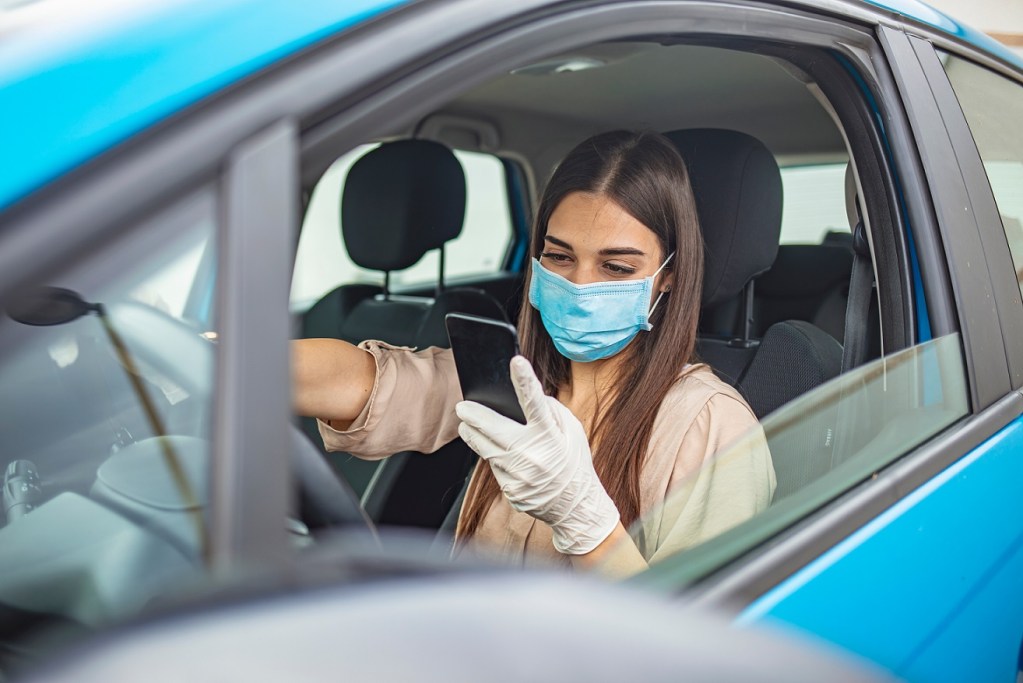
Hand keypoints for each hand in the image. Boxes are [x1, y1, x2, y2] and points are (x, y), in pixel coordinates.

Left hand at [455, 356, 619, 554]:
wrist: (575, 508)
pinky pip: (495, 467)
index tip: (516, 362)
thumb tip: (531, 395)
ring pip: (486, 449)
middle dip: (474, 415)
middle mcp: (531, 454)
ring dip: (474, 435)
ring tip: (466, 425)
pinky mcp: (510, 489)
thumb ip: (552, 411)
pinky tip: (495, 452)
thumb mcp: (574, 433)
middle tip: (462, 407)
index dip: (525, 381)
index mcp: (550, 436)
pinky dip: (493, 457)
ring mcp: (518, 474)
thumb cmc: (575, 465)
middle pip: (493, 428)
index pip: (535, 403)